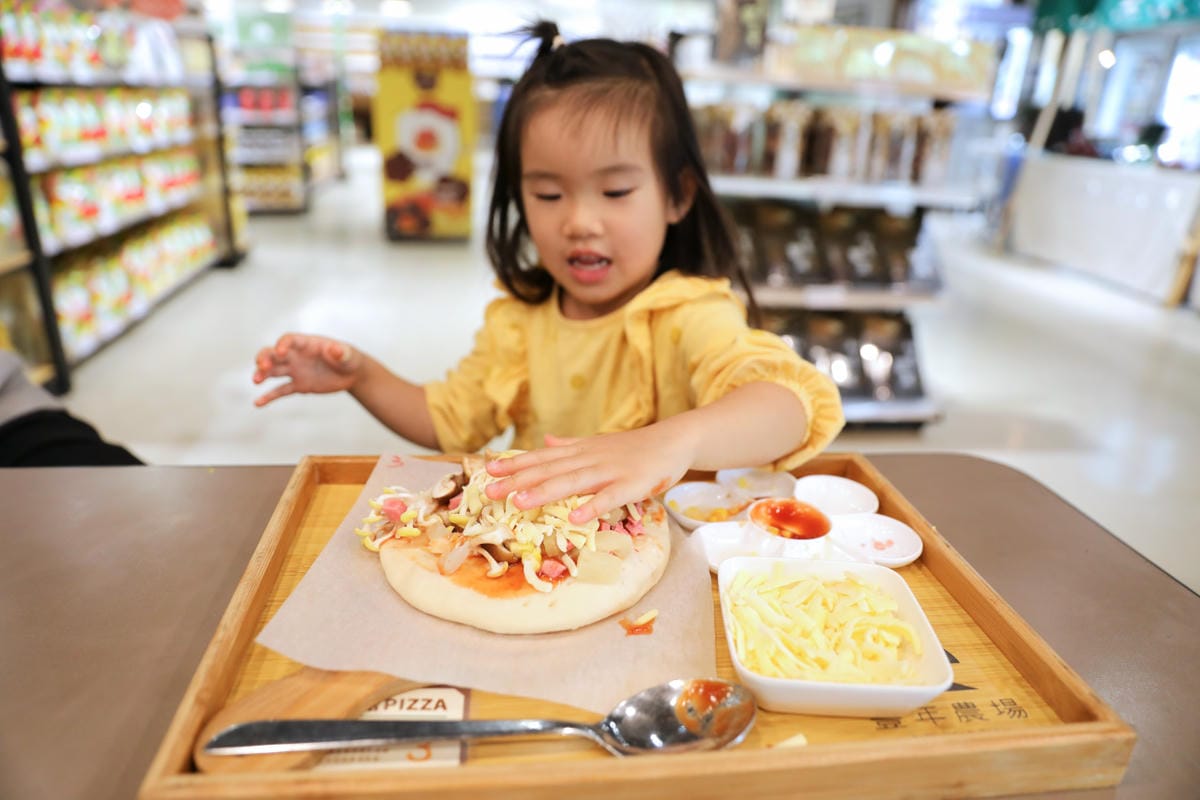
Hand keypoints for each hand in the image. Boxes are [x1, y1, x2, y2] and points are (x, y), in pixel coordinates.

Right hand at [252, 333, 361, 406]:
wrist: (352, 374)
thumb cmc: (349, 358)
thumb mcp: (347, 355)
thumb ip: (340, 352)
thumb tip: (335, 349)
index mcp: (306, 344)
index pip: (289, 340)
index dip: (282, 344)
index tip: (280, 352)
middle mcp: (296, 355)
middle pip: (273, 353)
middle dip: (265, 358)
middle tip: (261, 367)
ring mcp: (296, 370)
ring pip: (273, 371)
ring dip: (262, 374)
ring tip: (256, 381)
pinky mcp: (298, 385)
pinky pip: (280, 390)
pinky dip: (269, 396)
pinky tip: (257, 403)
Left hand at [484, 424, 697, 522]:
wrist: (673, 440)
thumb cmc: (634, 447)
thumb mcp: (599, 443)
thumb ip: (571, 444)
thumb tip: (546, 440)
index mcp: (581, 451)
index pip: (543, 457)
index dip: (516, 463)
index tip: (488, 470)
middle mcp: (590, 459)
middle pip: (550, 469)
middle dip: (519, 480)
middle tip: (490, 490)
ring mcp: (611, 471)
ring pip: (572, 482)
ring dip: (545, 491)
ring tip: (519, 502)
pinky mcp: (632, 484)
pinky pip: (610, 497)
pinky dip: (592, 507)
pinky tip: (574, 518)